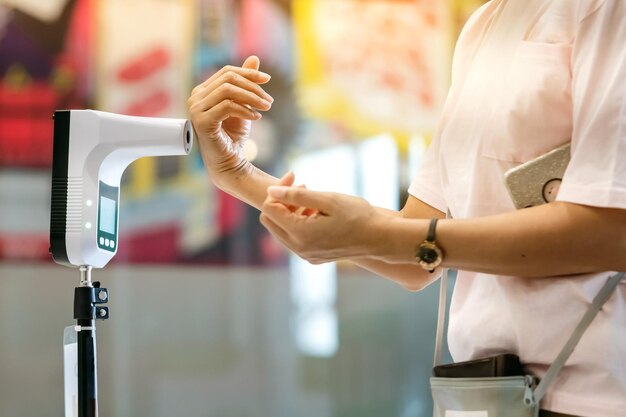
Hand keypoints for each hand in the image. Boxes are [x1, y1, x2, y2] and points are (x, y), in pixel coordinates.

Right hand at [187, 56, 273, 179]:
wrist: (229, 163)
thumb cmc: (234, 136)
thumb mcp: (244, 105)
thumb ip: (246, 83)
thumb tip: (254, 57)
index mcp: (203, 91)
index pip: (227, 72)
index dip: (248, 73)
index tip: (268, 79)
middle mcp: (195, 98)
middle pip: (229, 79)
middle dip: (253, 87)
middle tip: (269, 101)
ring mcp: (196, 109)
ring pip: (228, 90)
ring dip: (252, 98)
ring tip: (266, 108)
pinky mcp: (202, 122)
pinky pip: (227, 106)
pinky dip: (245, 110)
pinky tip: (256, 118)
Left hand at [260, 185, 382, 263]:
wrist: (380, 238)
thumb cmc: (357, 215)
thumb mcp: (327, 199)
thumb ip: (296, 196)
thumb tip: (270, 191)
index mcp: (299, 233)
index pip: (269, 208)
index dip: (278, 189)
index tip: (295, 176)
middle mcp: (298, 248)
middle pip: (270, 221)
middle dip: (282, 201)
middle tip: (304, 187)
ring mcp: (305, 255)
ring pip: (281, 230)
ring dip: (290, 212)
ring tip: (313, 200)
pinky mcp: (313, 257)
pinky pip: (294, 239)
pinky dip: (299, 224)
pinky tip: (317, 214)